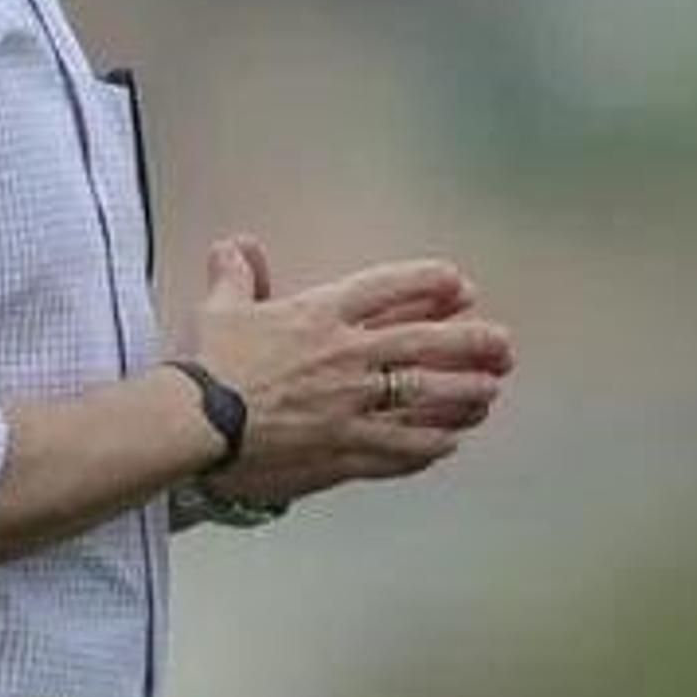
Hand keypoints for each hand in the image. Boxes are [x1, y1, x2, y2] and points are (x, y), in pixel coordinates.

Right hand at [188, 236, 514, 503]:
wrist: (192, 425)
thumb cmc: (205, 365)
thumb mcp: (220, 309)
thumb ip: (236, 275)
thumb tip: (235, 245)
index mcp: (322, 315)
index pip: (389, 288)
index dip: (431, 283)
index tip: (460, 285)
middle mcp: (348, 357)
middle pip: (427, 344)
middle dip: (472, 343)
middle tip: (503, 346)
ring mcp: (352, 405)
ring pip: (426, 398)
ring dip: (464, 395)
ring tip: (490, 394)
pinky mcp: (344, 450)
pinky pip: (400, 449)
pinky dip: (428, 446)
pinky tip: (449, 443)